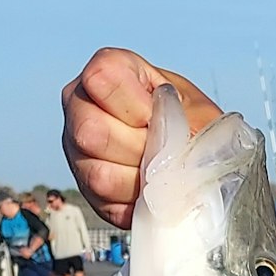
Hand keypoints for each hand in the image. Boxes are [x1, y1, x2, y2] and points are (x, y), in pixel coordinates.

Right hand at [61, 48, 220, 228]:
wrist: (194, 159)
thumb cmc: (192, 124)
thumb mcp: (198, 111)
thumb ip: (183, 116)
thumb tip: (169, 136)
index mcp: (108, 72)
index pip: (102, 77)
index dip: (137, 106)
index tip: (159, 118)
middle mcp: (80, 106)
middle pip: (92, 132)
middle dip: (140, 149)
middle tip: (163, 151)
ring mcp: (76, 149)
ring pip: (99, 175)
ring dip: (141, 182)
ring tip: (161, 174)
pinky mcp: (86, 188)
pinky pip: (106, 203)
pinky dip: (138, 204)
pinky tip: (151, 192)